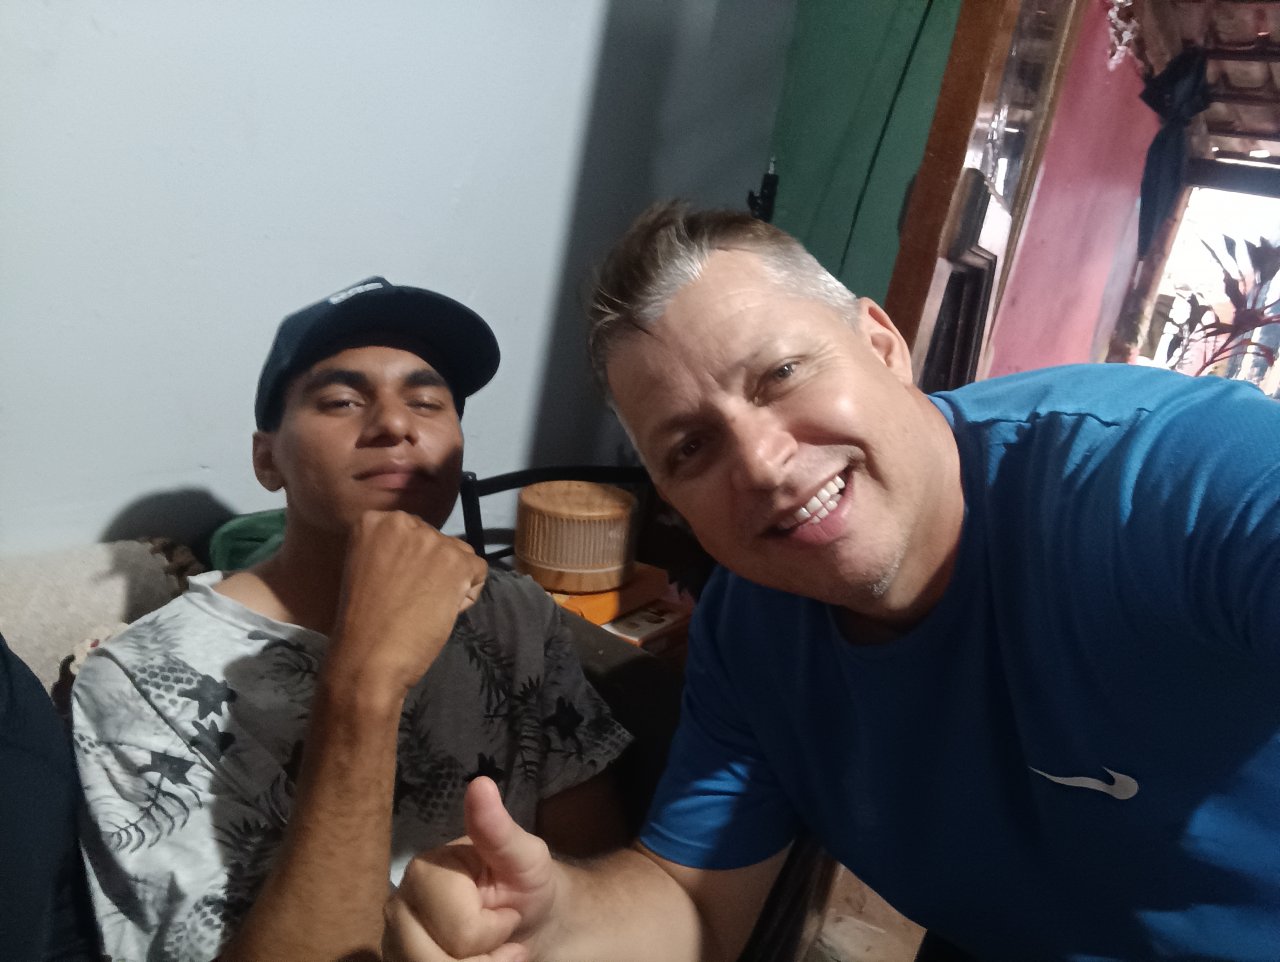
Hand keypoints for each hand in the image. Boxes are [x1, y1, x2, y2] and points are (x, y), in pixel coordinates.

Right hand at [330, 510, 487, 694]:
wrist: (367, 656)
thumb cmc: (363, 621)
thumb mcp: (368, 568)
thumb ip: (393, 551)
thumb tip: (426, 554)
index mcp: (374, 521)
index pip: (412, 532)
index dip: (411, 562)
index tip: (396, 585)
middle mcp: (403, 522)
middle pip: (436, 540)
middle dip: (432, 567)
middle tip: (412, 598)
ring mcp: (432, 540)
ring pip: (460, 554)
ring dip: (452, 580)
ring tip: (425, 607)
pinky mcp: (457, 562)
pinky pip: (478, 571)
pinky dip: (467, 595)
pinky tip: (442, 612)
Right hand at [383, 777, 557, 961]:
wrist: (531, 920)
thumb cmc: (528, 882)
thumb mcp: (526, 856)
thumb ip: (499, 828)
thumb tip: (480, 783)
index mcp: (424, 870)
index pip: (459, 928)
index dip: (495, 928)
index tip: (509, 907)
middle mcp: (398, 905)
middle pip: (436, 959)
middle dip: (483, 957)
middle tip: (503, 934)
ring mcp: (394, 938)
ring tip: (493, 952)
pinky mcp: (399, 959)